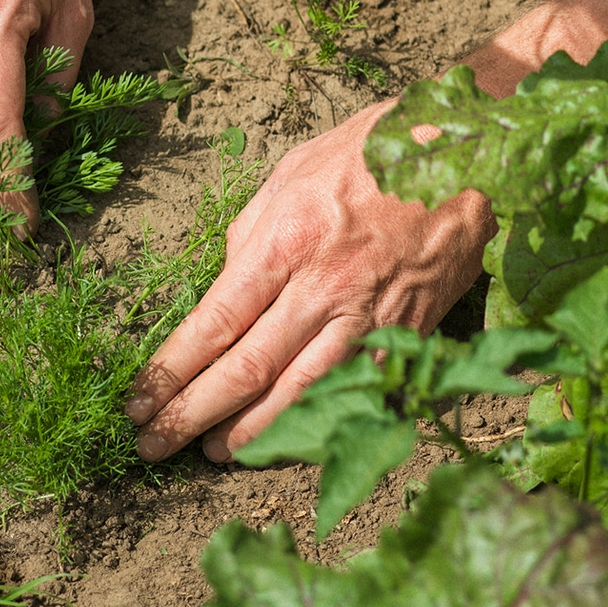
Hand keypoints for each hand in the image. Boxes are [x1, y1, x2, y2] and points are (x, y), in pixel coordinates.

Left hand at [126, 99, 493, 461]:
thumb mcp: (291, 173)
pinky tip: (290, 439)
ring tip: (214, 453)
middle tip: (153, 445)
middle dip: (193, 413)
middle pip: (248, 368)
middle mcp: (325, 286)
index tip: (139, 399)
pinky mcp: (407, 334)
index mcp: (287, 240)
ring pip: (301, 393)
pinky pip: (354, 390)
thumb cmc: (373, 154)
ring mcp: (370, 317)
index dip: (172, 369)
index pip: (216, 322)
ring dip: (252, 432)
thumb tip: (223, 287)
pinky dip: (319, 422)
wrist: (468, 154)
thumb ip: (251, 234)